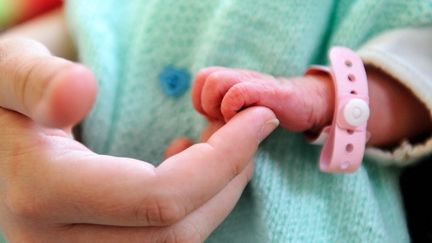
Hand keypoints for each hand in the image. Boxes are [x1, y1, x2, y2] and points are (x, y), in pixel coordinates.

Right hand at [0, 38, 277, 241]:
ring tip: (223, 143)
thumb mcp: (5, 75)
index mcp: (42, 196)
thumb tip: (80, 90)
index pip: (160, 198)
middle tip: (248, 128)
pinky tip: (186, 163)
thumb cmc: (0, 102)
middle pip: (179, 232)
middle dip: (229, 178)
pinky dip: (192, 208)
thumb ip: (33, 81)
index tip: (259, 119)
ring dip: (216, 194)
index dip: (223, 160)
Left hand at [192, 67, 333, 132]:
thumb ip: (223, 114)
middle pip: (204, 76)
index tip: (215, 118)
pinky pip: (238, 92)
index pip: (201, 79)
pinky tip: (245, 121)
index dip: (201, 100)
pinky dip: (232, 108)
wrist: (308, 102)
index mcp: (231, 80)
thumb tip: (206, 130)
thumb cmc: (271, 110)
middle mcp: (239, 76)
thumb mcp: (242, 112)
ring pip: (216, 80)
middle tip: (222, 120)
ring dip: (217, 106)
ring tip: (232, 120)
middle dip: (206, 104)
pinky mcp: (268, 91)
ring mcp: (253, 81)